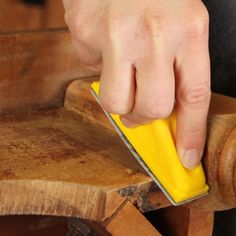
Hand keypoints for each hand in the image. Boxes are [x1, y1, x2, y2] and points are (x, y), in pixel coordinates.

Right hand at [63, 0, 210, 168]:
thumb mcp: (178, 25)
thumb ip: (173, 69)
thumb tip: (159, 109)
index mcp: (189, 31)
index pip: (193, 98)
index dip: (190, 133)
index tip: (185, 157)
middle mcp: (155, 35)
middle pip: (152, 108)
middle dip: (142, 117)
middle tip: (137, 112)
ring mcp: (119, 34)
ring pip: (116, 103)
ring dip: (117, 100)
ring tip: (118, 79)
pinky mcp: (86, 31)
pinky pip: (90, 69)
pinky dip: (96, 64)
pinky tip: (101, 43)